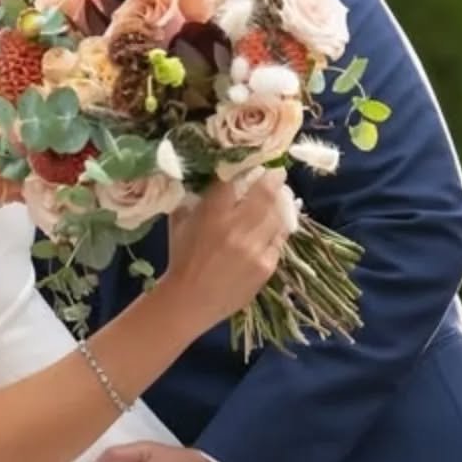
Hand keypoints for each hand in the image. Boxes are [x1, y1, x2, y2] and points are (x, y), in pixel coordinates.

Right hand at [165, 169, 293, 329]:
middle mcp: (237, 228)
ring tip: (283, 193)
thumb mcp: (178, 222)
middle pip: (264, 193)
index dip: (244, 166)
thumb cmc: (181, 258)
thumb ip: (191, 198)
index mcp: (212, 214)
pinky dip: (280, 227)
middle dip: (273, 179)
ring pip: (278, 215)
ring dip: (282, 201)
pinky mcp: (267, 264)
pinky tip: (280, 221)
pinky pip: (279, 239)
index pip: (233, 179)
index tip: (251, 161)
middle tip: (277, 172)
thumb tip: (203, 176)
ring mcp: (255, 247)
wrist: (190, 300)